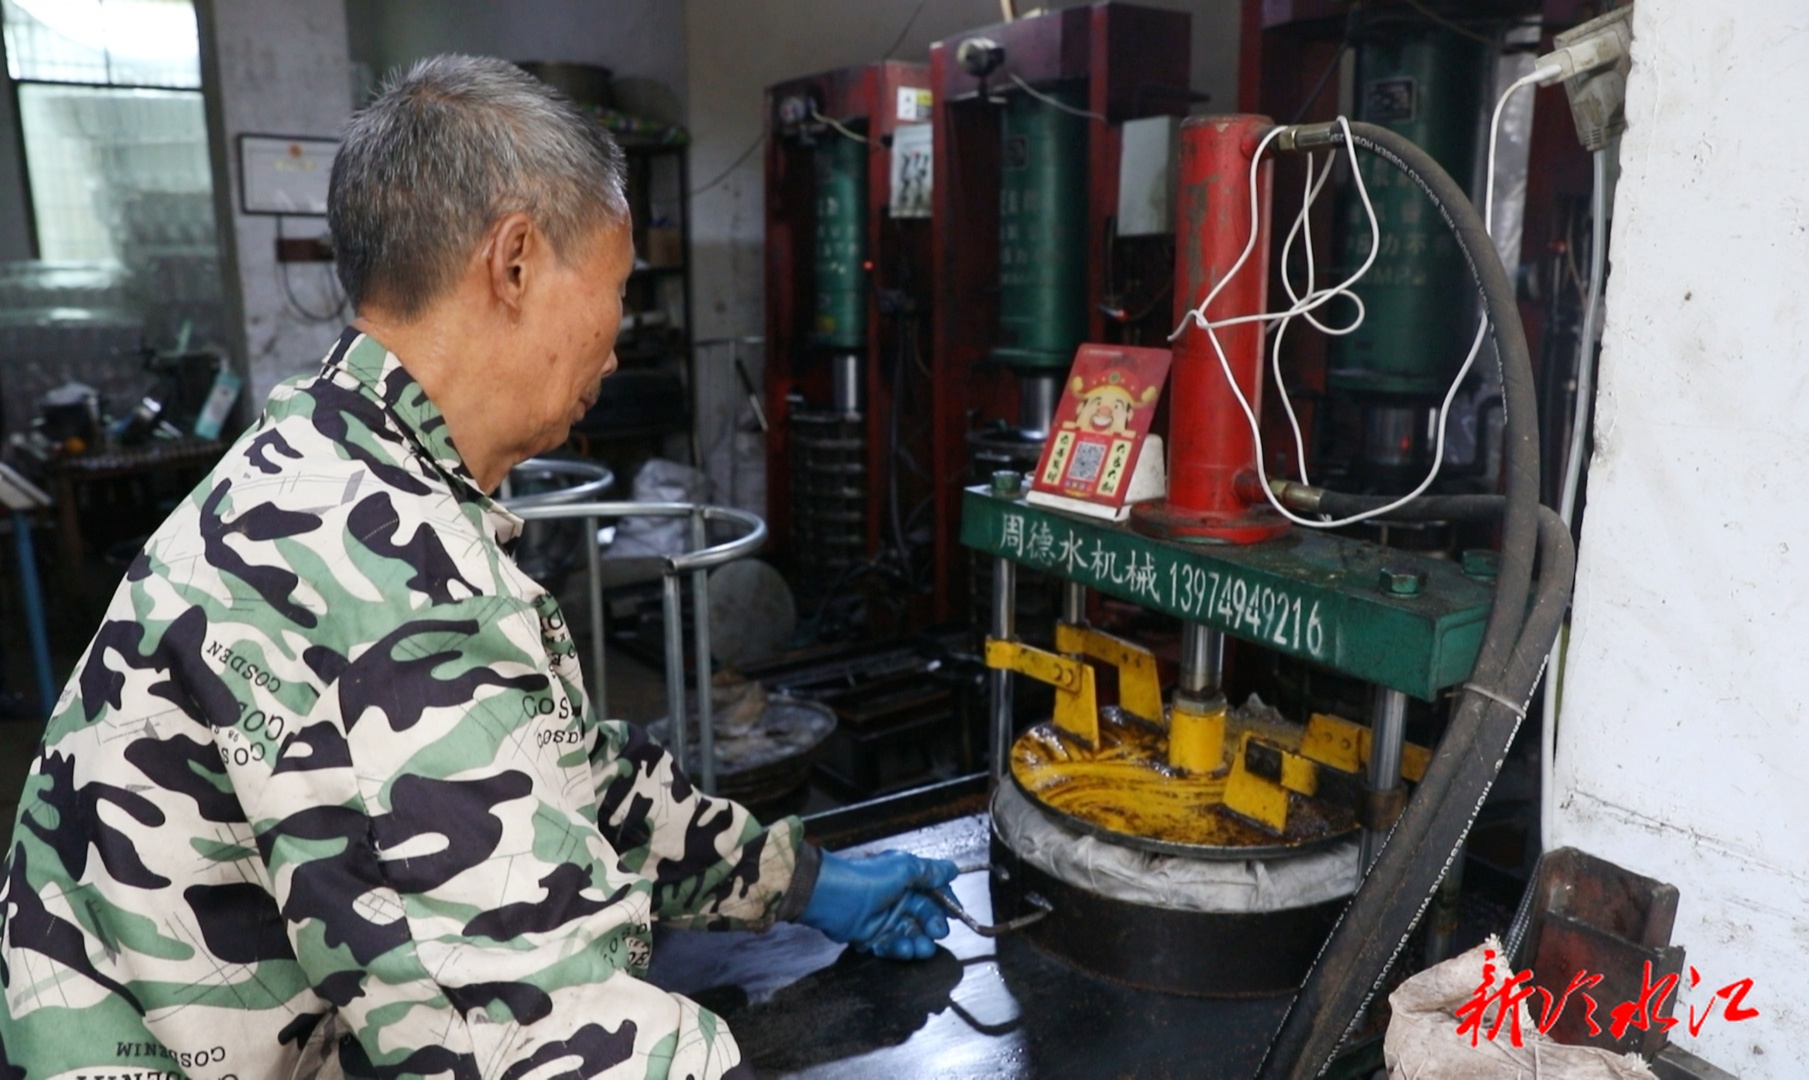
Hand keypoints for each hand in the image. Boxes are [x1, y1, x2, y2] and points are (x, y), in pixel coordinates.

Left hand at [797, 849, 957, 959]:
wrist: (833, 896)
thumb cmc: (871, 878)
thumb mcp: (904, 868)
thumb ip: (931, 872)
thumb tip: (954, 870)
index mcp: (906, 880)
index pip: (934, 893)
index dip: (947, 903)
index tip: (957, 914)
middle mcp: (898, 899)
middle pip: (925, 916)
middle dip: (934, 925)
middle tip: (937, 932)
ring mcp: (885, 920)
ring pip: (910, 934)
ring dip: (919, 941)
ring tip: (922, 947)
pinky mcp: (872, 938)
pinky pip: (891, 946)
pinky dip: (899, 948)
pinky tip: (904, 948)